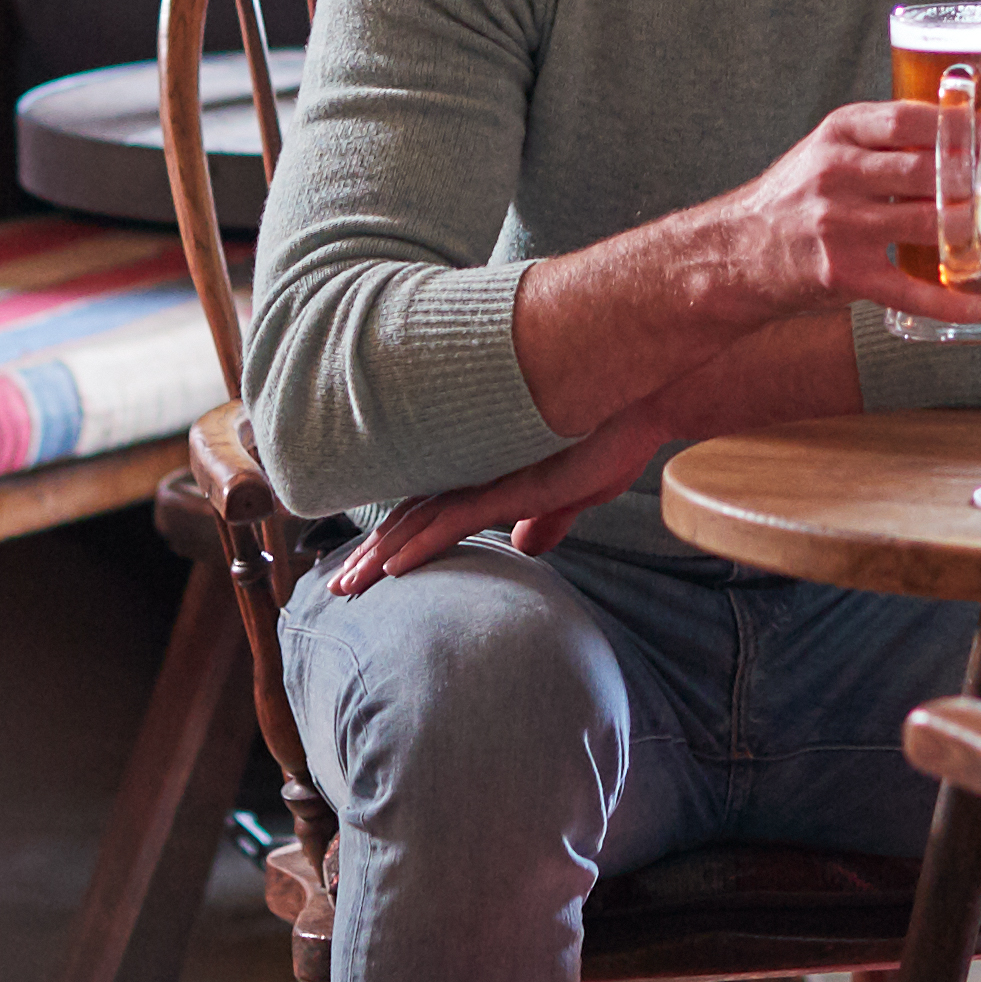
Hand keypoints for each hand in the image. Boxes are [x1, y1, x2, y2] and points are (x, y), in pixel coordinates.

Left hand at [324, 408, 674, 589]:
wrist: (642, 394)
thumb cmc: (615, 431)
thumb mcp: (579, 490)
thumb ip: (548, 519)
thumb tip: (526, 546)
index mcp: (491, 471)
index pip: (430, 509)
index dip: (395, 538)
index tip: (367, 565)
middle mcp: (480, 470)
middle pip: (411, 516)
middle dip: (372, 553)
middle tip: (337, 585)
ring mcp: (492, 476)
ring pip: (419, 521)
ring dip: (379, 558)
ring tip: (344, 587)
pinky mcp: (512, 486)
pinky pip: (453, 520)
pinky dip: (419, 546)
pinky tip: (391, 569)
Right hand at [707, 96, 980, 331]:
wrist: (738, 253)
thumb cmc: (797, 198)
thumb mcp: (829, 149)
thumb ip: (883, 140)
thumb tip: (963, 132)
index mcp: (839, 134)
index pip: (909, 119)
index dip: (957, 128)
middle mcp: (836, 174)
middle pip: (927, 170)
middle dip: (972, 183)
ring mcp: (839, 225)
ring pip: (927, 223)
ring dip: (970, 231)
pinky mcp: (843, 273)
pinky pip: (909, 289)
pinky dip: (950, 303)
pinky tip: (979, 307)